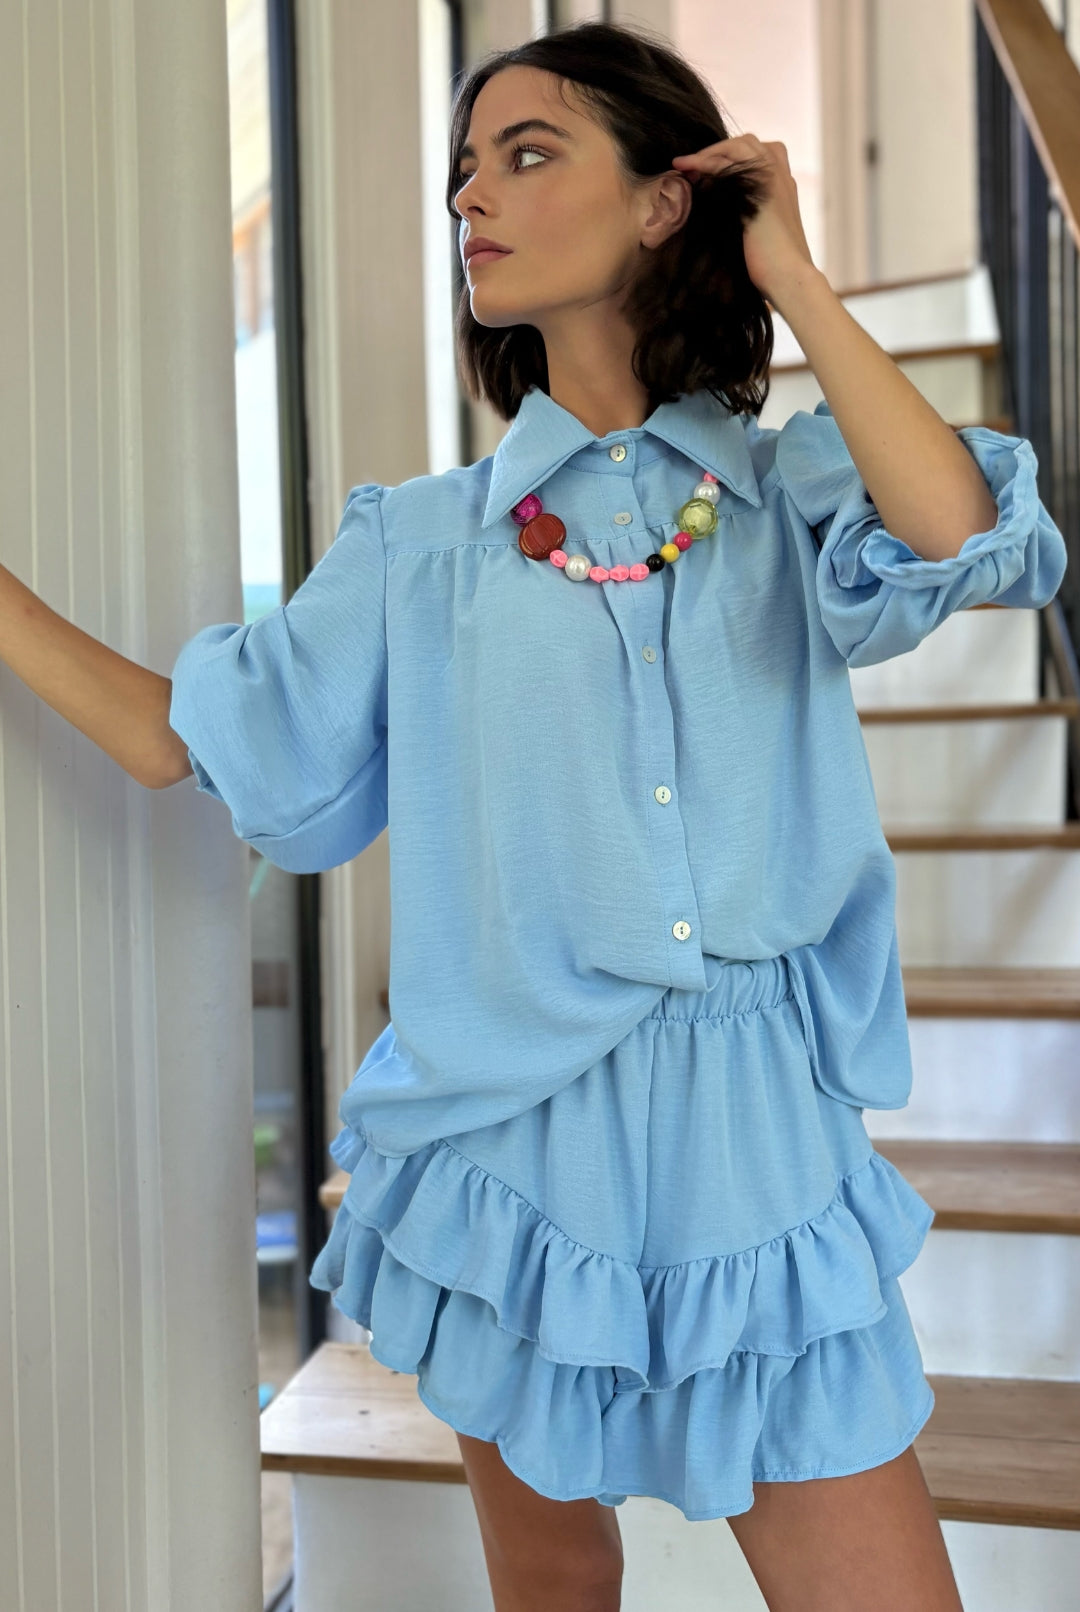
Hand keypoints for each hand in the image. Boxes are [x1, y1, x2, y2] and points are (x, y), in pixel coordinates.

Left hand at [671, 133, 816, 304]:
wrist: (789, 279)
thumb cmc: (772, 268)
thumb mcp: (757, 234)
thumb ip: (745, 216)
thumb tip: (716, 217)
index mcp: (783, 186)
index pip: (754, 153)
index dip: (726, 157)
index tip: (701, 172)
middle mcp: (780, 176)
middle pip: (747, 142)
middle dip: (716, 150)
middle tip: (690, 166)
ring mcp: (773, 178)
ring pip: (739, 145)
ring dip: (708, 152)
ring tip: (683, 165)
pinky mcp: (760, 188)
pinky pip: (728, 163)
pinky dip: (704, 162)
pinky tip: (686, 171)